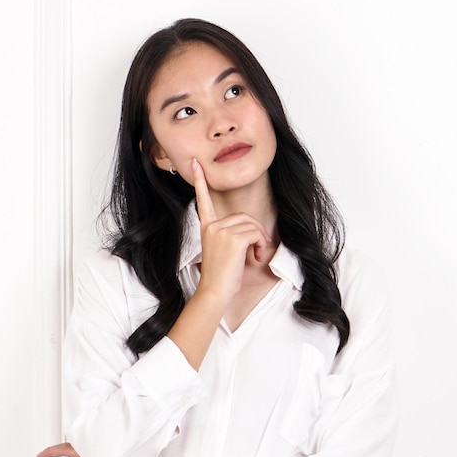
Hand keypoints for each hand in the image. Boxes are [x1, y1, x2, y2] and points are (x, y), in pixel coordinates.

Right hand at [192, 158, 270, 303]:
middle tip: (258, 247)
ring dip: (260, 239)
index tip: (196, 164)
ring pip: (252, 224)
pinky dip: (261, 244)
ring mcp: (221, 231)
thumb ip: (230, 234)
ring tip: (255, 254)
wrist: (214, 291)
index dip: (200, 181)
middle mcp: (212, 226)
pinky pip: (256, 233)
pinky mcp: (233, 239)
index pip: (203, 200)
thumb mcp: (222, 250)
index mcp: (206, 227)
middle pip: (243, 216)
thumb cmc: (220, 275)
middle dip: (256, 230)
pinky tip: (254, 257)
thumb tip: (252, 229)